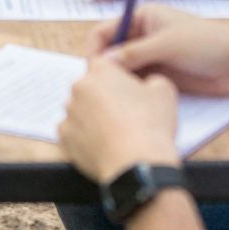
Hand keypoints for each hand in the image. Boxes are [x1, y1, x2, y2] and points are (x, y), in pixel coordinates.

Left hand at [58, 51, 179, 183]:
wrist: (138, 164)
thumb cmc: (151, 125)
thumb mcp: (164, 90)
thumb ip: (151, 78)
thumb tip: (147, 83)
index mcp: (101, 71)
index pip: (104, 65)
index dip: (116, 77)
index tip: (126, 90)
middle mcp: (79, 88)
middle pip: (89, 87)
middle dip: (103, 97)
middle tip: (123, 113)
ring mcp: (69, 113)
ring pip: (80, 110)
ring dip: (92, 117)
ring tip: (114, 132)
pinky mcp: (64, 138)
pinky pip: (74, 132)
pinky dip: (85, 137)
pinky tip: (103, 144)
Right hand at [91, 4, 228, 98]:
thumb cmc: (206, 43)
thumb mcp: (166, 44)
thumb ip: (133, 53)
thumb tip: (103, 64)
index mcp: (142, 16)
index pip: (106, 29)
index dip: (96, 48)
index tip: (92, 68)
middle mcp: (142, 34)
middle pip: (111, 49)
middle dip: (103, 66)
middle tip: (98, 85)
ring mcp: (150, 55)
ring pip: (121, 68)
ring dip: (115, 79)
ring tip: (112, 95)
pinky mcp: (158, 74)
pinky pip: (135, 81)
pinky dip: (128, 88)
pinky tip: (127, 99)